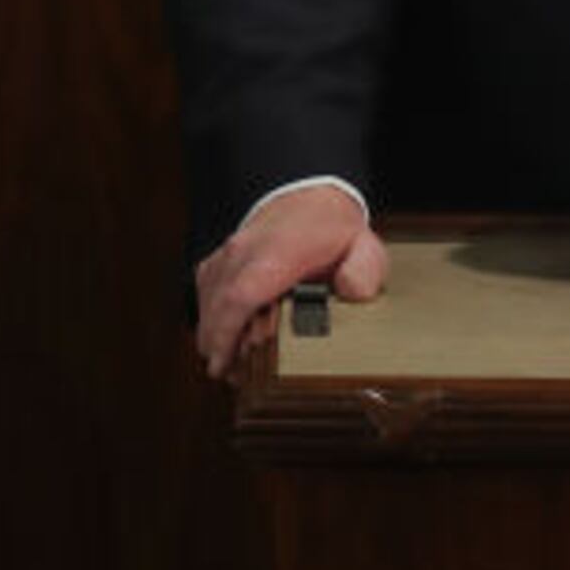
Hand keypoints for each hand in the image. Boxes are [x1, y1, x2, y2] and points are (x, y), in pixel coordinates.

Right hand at [189, 183, 385, 382]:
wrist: (311, 195)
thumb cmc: (334, 230)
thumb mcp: (364, 248)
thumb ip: (364, 271)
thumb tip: (351, 291)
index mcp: (280, 250)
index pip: (241, 294)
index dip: (227, 332)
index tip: (223, 363)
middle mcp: (247, 250)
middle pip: (217, 304)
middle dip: (218, 345)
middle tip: (232, 375)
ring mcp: (229, 252)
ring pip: (207, 300)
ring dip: (213, 335)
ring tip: (231, 365)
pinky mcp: (220, 259)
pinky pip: (205, 291)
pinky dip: (210, 318)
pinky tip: (224, 341)